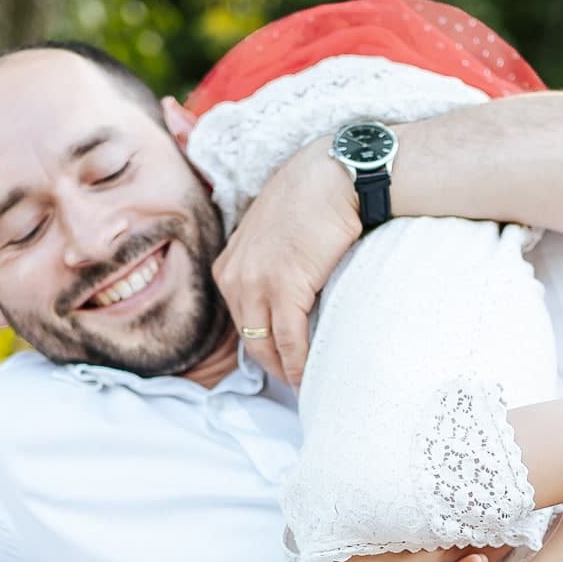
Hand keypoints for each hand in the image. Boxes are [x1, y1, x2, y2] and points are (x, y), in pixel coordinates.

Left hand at [210, 140, 360, 387]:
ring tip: (303, 386)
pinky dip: (299, 363)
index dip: (259, 343)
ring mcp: (256, 284)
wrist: (334, 175)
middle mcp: (234, 275)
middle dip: (270, 364)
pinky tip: (309, 376)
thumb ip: (266, 261)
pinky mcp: (285, 289)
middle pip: (249, 337)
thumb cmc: (312, 197)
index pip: (239, 318)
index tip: (277, 360)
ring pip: (265, 344)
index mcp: (228, 263)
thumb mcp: (271, 230)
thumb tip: (285, 287)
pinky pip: (289, 340)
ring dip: (284, 370)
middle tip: (291, 383)